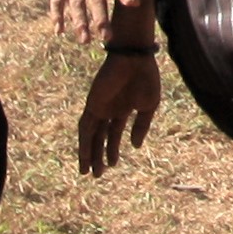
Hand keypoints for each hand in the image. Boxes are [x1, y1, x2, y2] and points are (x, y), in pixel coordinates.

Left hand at [73, 46, 162, 176]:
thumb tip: (135, 146)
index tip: (112, 165)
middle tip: (97, 175)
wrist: (135, 59)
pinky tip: (84, 155)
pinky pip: (84, 126)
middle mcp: (108, 110)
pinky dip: (83, 142)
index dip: (112, 150)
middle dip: (98, 156)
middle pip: (100, 138)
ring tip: (87, 172)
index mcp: (123, 109)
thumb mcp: (148, 106)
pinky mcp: (92, 104)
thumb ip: (141, 126)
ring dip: (88, 153)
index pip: (113, 134)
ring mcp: (99, 107)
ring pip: (90, 135)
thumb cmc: (145, 77)